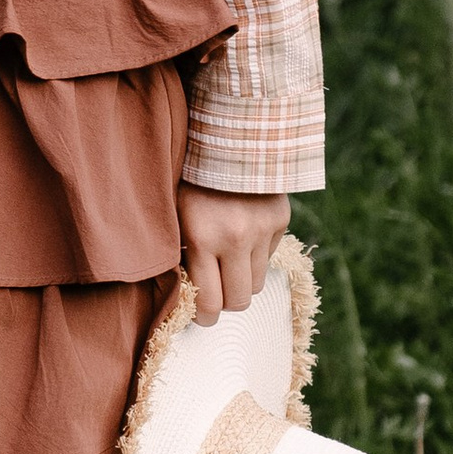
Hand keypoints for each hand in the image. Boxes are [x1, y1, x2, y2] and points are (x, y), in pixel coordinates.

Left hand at [177, 185, 288, 328]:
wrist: (226, 137)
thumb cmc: (188, 177)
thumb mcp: (173, 214)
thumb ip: (179, 252)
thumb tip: (185, 293)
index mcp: (203, 237)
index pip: (210, 302)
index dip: (204, 316)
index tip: (201, 315)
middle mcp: (236, 238)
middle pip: (239, 300)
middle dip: (225, 303)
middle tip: (215, 296)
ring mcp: (262, 230)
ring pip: (256, 283)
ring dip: (241, 281)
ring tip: (226, 264)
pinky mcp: (280, 220)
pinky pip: (268, 256)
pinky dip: (255, 255)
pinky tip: (241, 235)